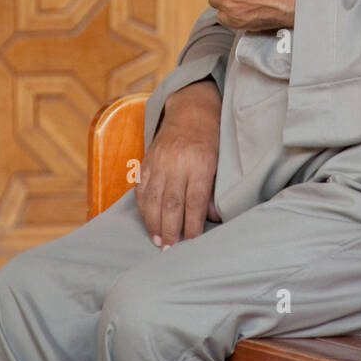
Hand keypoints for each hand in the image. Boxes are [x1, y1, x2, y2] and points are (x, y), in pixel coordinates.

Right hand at [134, 79, 220, 246]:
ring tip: (158, 241)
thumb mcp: (219, 161)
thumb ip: (213, 190)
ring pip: (152, 198)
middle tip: (170, 250)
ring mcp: (159, 162)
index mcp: (199, 163)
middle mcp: (177, 163)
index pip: (194, 201)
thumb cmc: (210, 139)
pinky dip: (142, 208)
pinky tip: (148, 221)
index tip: (192, 242)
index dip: (193, 225)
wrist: (190, 111)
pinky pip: (140, 188)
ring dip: (154, 223)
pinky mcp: (147, 161)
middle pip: (171, 203)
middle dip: (170, 230)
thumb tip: (213, 219)